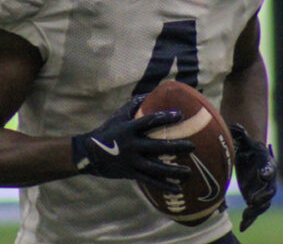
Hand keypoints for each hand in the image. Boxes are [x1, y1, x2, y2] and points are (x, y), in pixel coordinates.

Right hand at [71, 95, 194, 192]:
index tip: (180, 115)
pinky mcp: (131, 174)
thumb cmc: (108, 131)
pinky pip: (149, 181)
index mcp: (129, 129)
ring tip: (188, 172)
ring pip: (155, 168)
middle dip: (176, 147)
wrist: (89, 154)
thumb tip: (151, 94)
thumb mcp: (118, 116)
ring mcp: (131, 161)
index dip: (164, 117)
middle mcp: (131, 145)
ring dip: (173, 171)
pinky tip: (178, 189)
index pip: (149, 121)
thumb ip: (134, 105)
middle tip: (192, 147)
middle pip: (157, 147)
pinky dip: (164, 186)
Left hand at [230, 123, 276, 231]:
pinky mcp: (255, 199)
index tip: (262, 173)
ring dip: (255, 211)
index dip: (268, 172)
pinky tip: (242, 227)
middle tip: (254, 199)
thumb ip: (242, 135)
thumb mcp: (245, 142)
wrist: (250, 158)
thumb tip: (236, 125)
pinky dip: (250, 220)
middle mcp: (268, 180)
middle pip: (270, 191)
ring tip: (246, 216)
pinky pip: (254, 211)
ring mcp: (262, 191)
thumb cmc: (249, 149)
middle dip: (264, 196)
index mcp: (267, 165)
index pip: (271, 169)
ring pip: (263, 204)